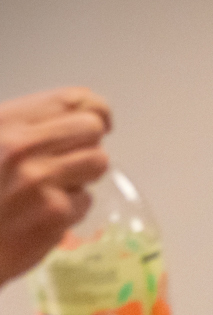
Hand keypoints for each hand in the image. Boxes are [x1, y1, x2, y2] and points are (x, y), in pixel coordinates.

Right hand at [0, 87, 112, 285]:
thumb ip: (26, 127)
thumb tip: (84, 110)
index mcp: (3, 123)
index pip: (71, 100)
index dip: (95, 109)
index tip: (101, 119)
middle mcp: (20, 146)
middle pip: (92, 128)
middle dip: (88, 143)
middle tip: (72, 160)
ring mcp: (39, 179)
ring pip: (98, 161)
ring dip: (83, 175)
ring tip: (53, 187)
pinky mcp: (55, 212)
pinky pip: (86, 200)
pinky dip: (71, 209)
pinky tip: (42, 215)